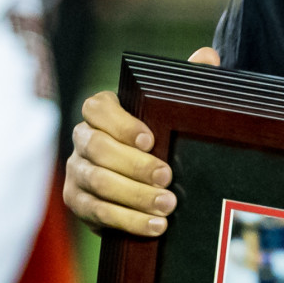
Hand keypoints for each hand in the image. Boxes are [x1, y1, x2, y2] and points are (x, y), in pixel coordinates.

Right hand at [60, 47, 215, 237]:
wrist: (146, 180)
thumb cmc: (161, 137)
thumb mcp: (174, 111)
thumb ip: (187, 82)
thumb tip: (206, 56)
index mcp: (101, 112)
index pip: (97, 108)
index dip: (121, 124)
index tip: (151, 140)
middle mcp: (83, 139)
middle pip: (98, 150)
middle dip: (134, 166)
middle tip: (167, 178)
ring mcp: (76, 171)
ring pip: (97, 183)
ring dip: (133, 197)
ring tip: (166, 207)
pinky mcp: (78, 201)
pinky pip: (96, 212)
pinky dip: (126, 220)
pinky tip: (153, 226)